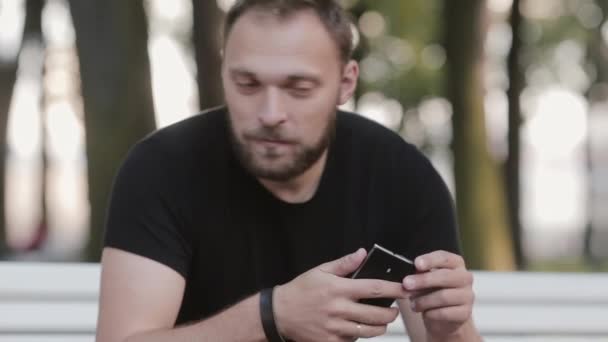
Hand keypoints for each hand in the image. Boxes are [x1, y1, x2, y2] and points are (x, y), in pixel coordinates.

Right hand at [273, 248, 407, 341]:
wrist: (280, 313)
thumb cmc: (301, 290)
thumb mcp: (320, 271)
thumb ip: (344, 264)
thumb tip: (362, 253)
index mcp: (338, 289)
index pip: (374, 289)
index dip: (393, 290)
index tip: (405, 289)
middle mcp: (339, 309)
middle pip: (377, 314)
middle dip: (392, 313)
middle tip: (395, 309)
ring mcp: (335, 328)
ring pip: (369, 331)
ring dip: (381, 326)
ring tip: (382, 320)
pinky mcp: (330, 341)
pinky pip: (354, 340)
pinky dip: (360, 335)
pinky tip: (359, 328)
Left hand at [402, 250, 474, 338]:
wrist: (444, 317)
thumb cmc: (432, 292)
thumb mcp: (424, 280)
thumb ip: (418, 276)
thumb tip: (406, 279)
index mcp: (455, 263)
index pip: (444, 258)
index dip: (430, 260)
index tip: (416, 264)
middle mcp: (465, 277)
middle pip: (444, 276)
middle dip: (423, 280)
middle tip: (407, 284)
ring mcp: (468, 296)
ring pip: (443, 296)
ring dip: (423, 300)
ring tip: (413, 304)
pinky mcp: (466, 313)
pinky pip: (445, 312)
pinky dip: (431, 313)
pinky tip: (425, 313)